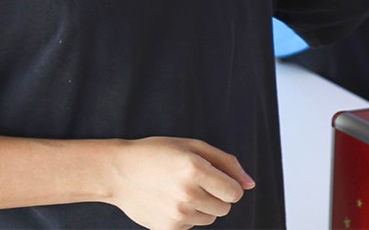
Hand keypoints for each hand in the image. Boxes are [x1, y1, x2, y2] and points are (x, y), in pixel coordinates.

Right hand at [106, 137, 253, 229]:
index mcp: (195, 169)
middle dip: (216, 196)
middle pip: (225, 208)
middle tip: (195, 182)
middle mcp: (187, 194)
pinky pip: (193, 226)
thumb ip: (226, 163)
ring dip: (202, 207)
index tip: (215, 178)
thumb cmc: (156, 153)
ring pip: (210, 219)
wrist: (118, 172)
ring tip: (180, 190)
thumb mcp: (192, 146)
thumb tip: (250, 184)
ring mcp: (178, 214)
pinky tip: (169, 201)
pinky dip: (187, 216)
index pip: (234, 193)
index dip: (228, 185)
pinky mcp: (169, 228)